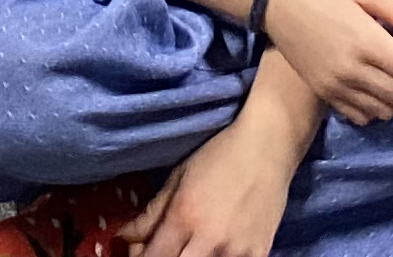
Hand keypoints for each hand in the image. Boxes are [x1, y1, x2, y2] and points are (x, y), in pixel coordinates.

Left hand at [127, 103, 302, 256]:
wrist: (267, 147)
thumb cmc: (220, 156)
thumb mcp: (179, 177)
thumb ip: (152, 212)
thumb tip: (124, 235)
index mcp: (184, 217)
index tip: (139, 250)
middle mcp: (209, 240)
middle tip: (162, 249)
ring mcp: (236, 251)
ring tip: (189, 247)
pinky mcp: (259, 253)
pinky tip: (216, 249)